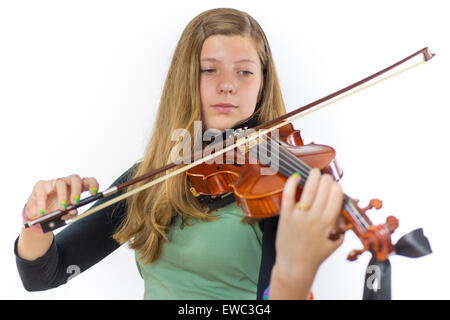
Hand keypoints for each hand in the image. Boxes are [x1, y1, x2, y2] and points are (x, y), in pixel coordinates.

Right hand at [24, 174, 99, 230]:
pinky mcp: (40, 185)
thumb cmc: (55, 212)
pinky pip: (42, 192)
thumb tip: (73, 211)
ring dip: (62, 196)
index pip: (87, 181)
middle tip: (75, 202)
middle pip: (75, 178)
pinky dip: (42, 204)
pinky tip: (42, 212)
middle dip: (77, 189)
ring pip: (60, 183)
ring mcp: (53, 183)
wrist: (39, 216)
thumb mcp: (65, 214)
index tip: (94, 193)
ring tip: (62, 209)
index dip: (92, 185)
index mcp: (76, 189)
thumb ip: (70, 212)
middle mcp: (66, 183)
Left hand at [271, 169, 343, 297]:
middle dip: (327, 180)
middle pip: (324, 189)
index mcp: (329, 223)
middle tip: (325, 178)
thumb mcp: (336, 242)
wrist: (295, 266)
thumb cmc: (314, 255)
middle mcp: (315, 218)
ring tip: (314, 172)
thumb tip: (341, 209)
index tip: (335, 185)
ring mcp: (299, 216)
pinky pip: (289, 195)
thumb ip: (341, 225)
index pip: (337, 196)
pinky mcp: (285, 216)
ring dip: (313, 177)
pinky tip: (296, 177)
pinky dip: (292, 183)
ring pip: (309, 189)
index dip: (336, 187)